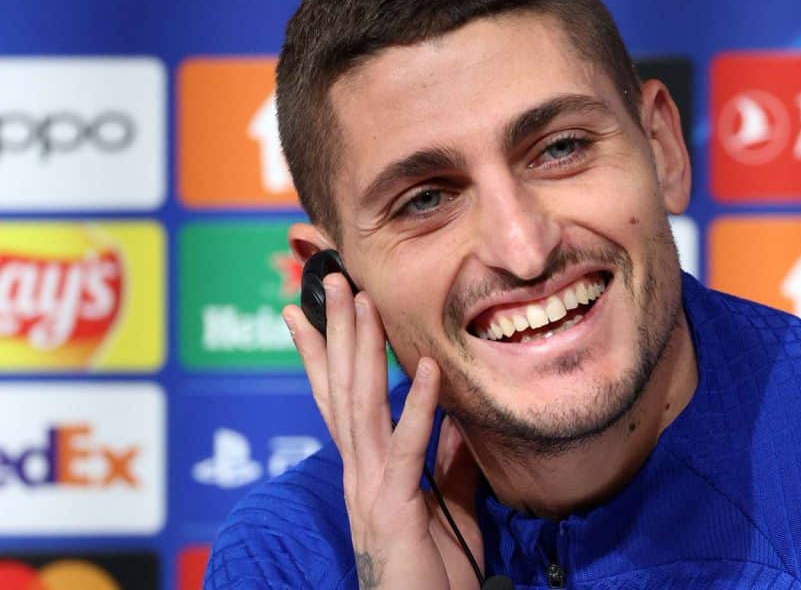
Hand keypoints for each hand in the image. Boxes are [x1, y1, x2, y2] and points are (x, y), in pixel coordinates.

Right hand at [283, 274, 482, 589]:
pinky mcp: (395, 508)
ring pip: (361, 407)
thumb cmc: (432, 575)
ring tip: (364, 301)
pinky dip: (418, 407)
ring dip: (363, 351)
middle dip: (337, 332)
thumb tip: (456, 424)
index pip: (337, 400)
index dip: (320, 355)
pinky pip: (407, 449)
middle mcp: (358, 473)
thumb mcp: (445, 511)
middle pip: (341, 390)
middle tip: (333, 280)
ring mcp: (370, 489)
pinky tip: (426, 368)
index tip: (304, 311)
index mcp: (366, 470)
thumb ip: (447, 467)